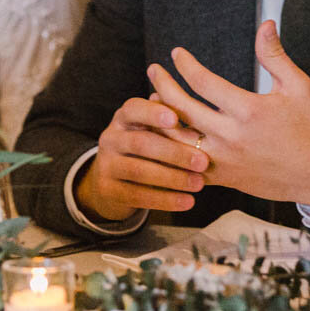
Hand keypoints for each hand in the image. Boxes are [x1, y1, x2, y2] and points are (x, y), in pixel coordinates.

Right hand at [74, 96, 209, 220]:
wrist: (113, 180)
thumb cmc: (145, 149)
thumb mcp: (153, 132)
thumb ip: (172, 125)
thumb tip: (199, 124)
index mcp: (124, 118)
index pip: (133, 108)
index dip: (152, 113)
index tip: (175, 119)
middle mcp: (111, 138)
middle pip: (140, 142)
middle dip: (174, 153)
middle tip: (203, 162)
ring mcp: (106, 164)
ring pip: (139, 171)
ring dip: (172, 178)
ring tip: (198, 184)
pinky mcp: (107, 190)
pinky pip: (137, 196)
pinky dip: (165, 200)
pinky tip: (187, 201)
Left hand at [146, 20, 309, 207]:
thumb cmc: (309, 128)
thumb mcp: (299, 87)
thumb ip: (275, 55)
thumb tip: (265, 23)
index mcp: (248, 110)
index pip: (203, 82)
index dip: (185, 64)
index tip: (176, 53)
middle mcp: (230, 136)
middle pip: (181, 108)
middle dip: (162, 85)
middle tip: (153, 70)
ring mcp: (223, 160)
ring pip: (175, 140)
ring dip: (158, 118)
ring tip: (152, 99)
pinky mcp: (222, 178)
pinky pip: (183, 165)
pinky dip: (168, 150)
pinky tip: (161, 134)